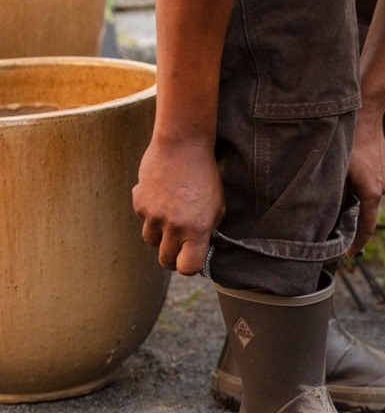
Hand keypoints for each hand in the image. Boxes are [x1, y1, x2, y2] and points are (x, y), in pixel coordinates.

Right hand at [133, 136, 224, 274]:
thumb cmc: (205, 176)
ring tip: (170, 217)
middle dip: (172, 258)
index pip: (187, 268)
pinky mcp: (139, 202)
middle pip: (165, 260)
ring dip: (159, 235)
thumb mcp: (217, 206)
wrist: (183, 145)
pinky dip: (150, 213)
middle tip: (178, 249)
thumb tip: (199, 247)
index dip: (188, 267)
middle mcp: (173, 226)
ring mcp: (153, 215)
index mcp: (197, 229)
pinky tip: (161, 197)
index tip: (190, 260)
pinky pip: (143, 218)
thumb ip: (208, 229)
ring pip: (151, 240)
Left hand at [345, 108, 384, 256]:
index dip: (357, 244)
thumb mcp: (334, 171)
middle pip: (366, 212)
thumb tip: (324, 213)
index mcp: (371, 193)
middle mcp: (382, 187)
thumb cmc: (348, 141)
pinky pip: (371, 185)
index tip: (348, 255)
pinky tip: (347, 178)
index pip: (367, 227)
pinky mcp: (383, 167)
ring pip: (368, 197)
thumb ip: (333, 194)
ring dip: (355, 201)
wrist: (366, 113)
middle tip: (336, 230)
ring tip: (339, 201)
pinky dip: (360, 188)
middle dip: (352, 221)